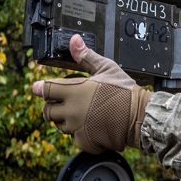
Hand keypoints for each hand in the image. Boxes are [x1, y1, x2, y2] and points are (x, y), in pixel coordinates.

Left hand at [31, 34, 149, 152]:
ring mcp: (77, 127)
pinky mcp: (85, 141)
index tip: (39, 88)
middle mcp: (71, 110)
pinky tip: (94, 126)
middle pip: (48, 111)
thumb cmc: (125, 91)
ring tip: (83, 114)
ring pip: (60, 126)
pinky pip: (75, 138)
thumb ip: (86, 56)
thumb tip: (73, 40)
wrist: (141, 116)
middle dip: (54, 106)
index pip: (45, 90)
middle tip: (67, 103)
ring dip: (67, 120)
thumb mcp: (107, 69)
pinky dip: (82, 134)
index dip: (41, 88)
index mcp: (73, 91)